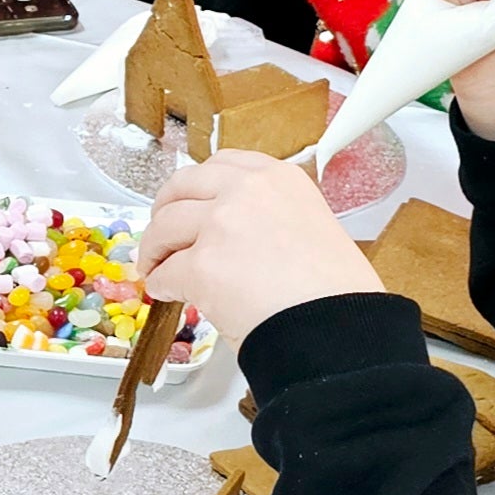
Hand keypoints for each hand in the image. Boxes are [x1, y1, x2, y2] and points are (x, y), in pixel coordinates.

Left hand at [138, 151, 379, 353]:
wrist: (339, 329)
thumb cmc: (337, 293)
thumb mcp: (312, 227)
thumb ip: (270, 218)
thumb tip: (237, 240)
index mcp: (280, 178)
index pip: (223, 165)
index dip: (198, 187)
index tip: (189, 200)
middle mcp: (247, 190)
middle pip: (183, 187)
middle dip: (165, 210)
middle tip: (161, 231)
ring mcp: (222, 224)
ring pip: (165, 226)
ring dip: (155, 247)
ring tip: (155, 266)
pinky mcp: (204, 265)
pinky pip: (167, 272)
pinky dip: (161, 284)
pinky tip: (166, 293)